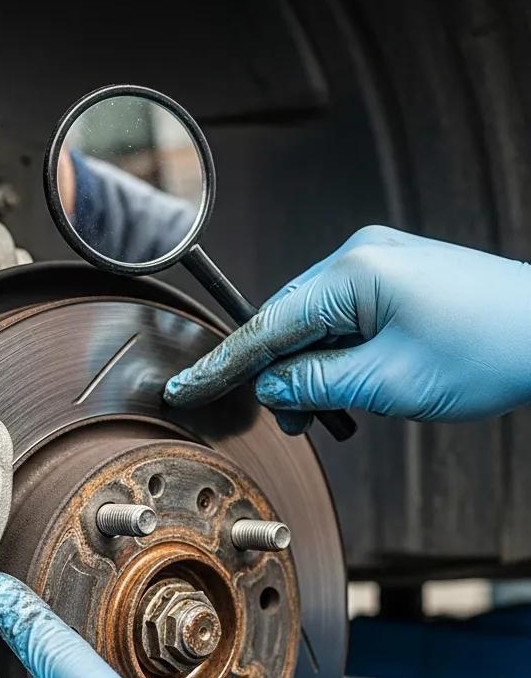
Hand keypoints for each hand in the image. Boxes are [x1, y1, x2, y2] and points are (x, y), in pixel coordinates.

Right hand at [164, 226, 530, 430]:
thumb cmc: (490, 350)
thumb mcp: (388, 383)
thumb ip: (315, 384)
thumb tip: (270, 386)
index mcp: (353, 272)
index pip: (266, 326)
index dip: (224, 365)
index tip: (187, 388)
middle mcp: (360, 255)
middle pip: (287, 322)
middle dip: (277, 374)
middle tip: (290, 421)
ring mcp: (380, 261)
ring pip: (314, 323)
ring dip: (309, 369)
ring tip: (325, 413)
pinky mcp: (397, 275)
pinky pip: (344, 317)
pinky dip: (335, 354)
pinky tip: (346, 387)